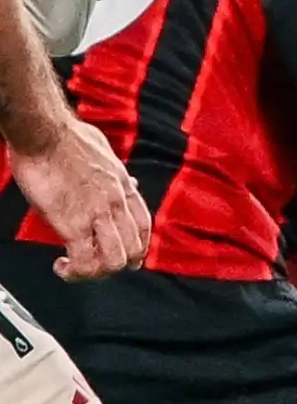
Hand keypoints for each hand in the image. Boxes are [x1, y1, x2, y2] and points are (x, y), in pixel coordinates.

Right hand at [11, 116, 147, 280]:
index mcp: (123, 185)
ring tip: (76, 268)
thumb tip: (125, 177)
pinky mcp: (73, 223)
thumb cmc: (66, 137)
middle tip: (94, 265)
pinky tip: (62, 265)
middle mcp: (116, 202)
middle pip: (132, 249)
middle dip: (116, 265)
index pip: (144, 226)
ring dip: (95, 272)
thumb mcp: (104, 151)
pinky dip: (75, 271)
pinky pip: (84, 260)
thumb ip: (115, 170)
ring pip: (113, 260)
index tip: (130, 259)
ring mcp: (97, 213)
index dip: (139, 248)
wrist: (46, 132)